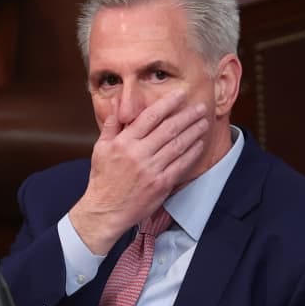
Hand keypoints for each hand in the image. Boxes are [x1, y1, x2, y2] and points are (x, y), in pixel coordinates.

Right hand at [70, 89, 208, 253]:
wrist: (106, 210)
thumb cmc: (103, 179)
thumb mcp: (100, 148)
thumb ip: (111, 125)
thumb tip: (118, 104)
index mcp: (124, 142)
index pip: (150, 116)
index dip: (168, 103)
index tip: (180, 95)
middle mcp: (139, 154)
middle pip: (168, 128)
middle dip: (187, 115)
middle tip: (200, 107)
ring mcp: (151, 170)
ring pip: (178, 145)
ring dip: (193, 132)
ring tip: (203, 122)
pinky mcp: (161, 185)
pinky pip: (181, 165)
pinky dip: (192, 153)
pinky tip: (199, 144)